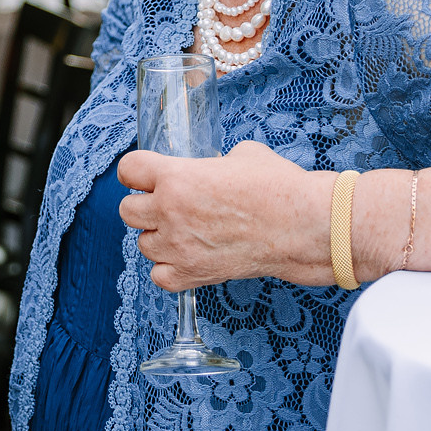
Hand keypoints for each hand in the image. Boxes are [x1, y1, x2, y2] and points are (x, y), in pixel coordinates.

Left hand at [117, 141, 334, 289]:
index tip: (143, 175)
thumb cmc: (278, 187)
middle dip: (145, 205)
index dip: (136, 171)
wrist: (303, 225)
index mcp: (176, 176)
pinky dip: (169, 268)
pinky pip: (159, 275)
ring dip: (159, 237)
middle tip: (166, 204)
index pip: (128, 169)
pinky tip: (187, 257)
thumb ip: (212, 164)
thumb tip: (211, 170)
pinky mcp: (193, 273)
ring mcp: (179, 246)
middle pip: (127, 210)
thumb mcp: (241, 155)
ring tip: (185, 232)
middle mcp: (170, 211)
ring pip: (142, 244)